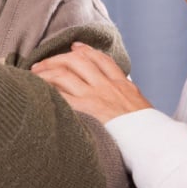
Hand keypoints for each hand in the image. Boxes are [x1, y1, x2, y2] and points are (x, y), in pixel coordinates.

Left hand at [31, 42, 151, 122]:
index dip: (86, 50)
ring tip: (34, 74)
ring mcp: (96, 96)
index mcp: (122, 84)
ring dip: (46, 72)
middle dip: (57, 59)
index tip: (75, 47)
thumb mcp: (141, 107)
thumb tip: (122, 96)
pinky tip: (37, 90)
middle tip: (42, 63)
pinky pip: (61, 95)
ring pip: (65, 74)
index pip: (102, 59)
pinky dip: (47, 90)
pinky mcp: (86, 110)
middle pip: (78, 61)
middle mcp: (107, 86)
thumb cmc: (147, 130)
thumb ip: (127, 98)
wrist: (152, 140)